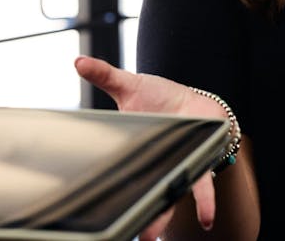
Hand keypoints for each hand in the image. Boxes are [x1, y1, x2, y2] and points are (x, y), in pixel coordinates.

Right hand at [74, 56, 227, 239]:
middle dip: (131, 216)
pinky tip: (206, 218)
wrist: (193, 100)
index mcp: (133, 148)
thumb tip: (78, 60)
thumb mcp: (129, 84)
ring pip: (165, 195)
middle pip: (138, 193)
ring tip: (149, 236)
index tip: (95, 214)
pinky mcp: (198, 161)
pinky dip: (205, 202)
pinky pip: (200, 184)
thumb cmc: (159, 97)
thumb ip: (105, 75)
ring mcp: (174, 165)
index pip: (117, 173)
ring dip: (159, 217)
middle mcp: (152, 164)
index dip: (107, 194)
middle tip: (124, 233)